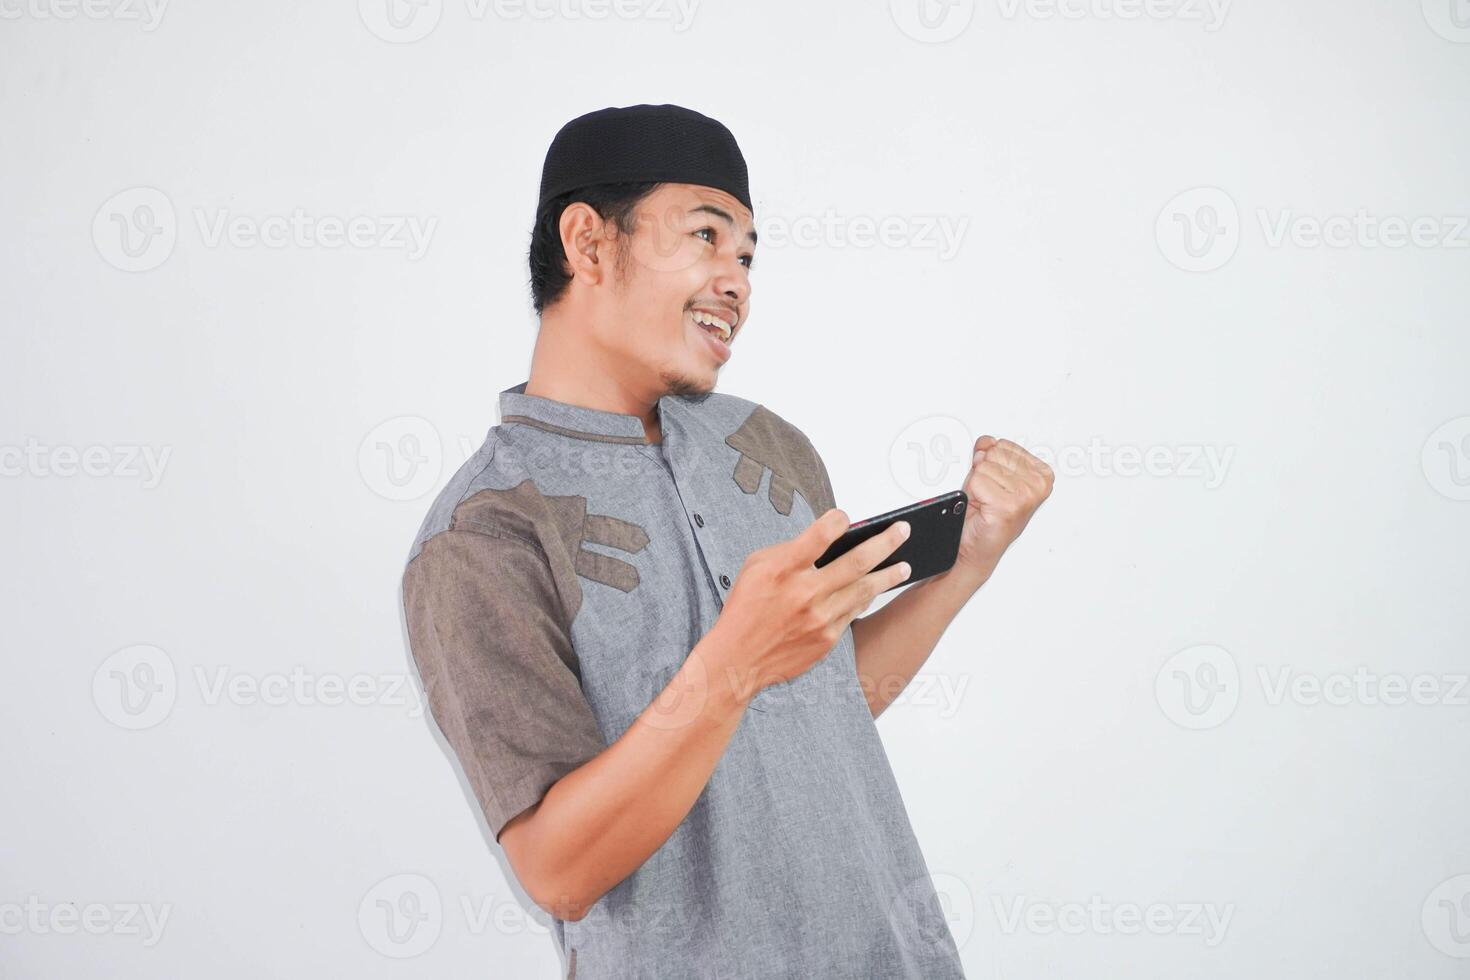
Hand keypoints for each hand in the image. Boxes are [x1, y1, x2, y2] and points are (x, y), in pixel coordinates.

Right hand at [710, 509, 912, 703]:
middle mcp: (804, 593)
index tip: (846, 516)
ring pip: (865, 590)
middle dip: (886, 542)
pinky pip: (854, 612)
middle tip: (904, 530)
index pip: (821, 534)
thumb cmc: (746, 608)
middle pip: (857, 561)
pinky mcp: (826, 639)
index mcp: (783, 569)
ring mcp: (819, 618)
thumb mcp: (756, 566)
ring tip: (905, 565)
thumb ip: (791, 550)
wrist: (738, 658)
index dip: (838, 519)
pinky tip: (875, 589)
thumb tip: (826, 539)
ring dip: (888, 575)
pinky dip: (866, 598)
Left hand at [953, 436, 1053, 583]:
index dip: (990, 463)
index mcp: (1041, 474)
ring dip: (978, 485)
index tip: (996, 484)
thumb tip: (986, 441)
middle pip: (993, 453)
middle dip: (983, 473)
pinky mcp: (1009, 506)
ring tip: (985, 501)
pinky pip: (977, 480)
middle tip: (988, 494)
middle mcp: (1037, 485)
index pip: (1002, 445)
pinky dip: (974, 494)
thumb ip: (989, 452)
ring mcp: (1025, 495)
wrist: (974, 547)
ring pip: (983, 467)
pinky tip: (983, 507)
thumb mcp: (989, 474)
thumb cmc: (984, 515)